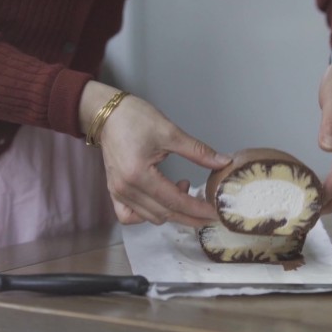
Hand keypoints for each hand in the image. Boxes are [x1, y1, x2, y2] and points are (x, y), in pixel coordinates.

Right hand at [79, 81, 231, 227]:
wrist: (107, 114)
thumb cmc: (136, 118)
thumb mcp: (171, 132)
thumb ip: (198, 152)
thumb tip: (224, 162)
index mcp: (139, 175)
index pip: (174, 201)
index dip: (197, 209)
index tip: (215, 214)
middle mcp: (126, 190)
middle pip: (163, 214)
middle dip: (189, 217)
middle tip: (210, 214)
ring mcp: (117, 193)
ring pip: (149, 217)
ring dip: (172, 212)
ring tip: (185, 191)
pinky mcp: (113, 192)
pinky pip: (130, 216)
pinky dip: (147, 215)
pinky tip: (160, 204)